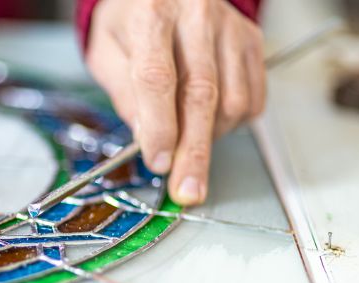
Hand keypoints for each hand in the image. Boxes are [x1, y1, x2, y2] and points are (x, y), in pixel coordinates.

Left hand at [85, 0, 265, 205]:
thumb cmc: (130, 19)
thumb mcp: (106, 50)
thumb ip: (123, 92)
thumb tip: (146, 138)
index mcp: (151, 14)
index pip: (157, 78)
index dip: (159, 126)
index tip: (158, 162)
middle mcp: (196, 15)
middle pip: (201, 94)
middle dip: (193, 151)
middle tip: (187, 188)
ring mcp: (229, 27)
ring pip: (231, 99)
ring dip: (210, 136)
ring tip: (188, 142)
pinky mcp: (251, 39)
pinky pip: (252, 96)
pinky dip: (233, 122)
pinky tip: (210, 121)